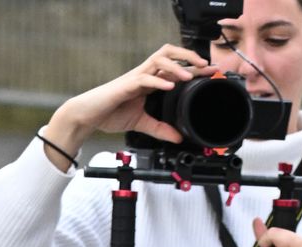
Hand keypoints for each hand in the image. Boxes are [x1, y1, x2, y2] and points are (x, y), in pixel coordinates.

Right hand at [42, 44, 210, 165]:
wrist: (91, 116)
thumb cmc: (112, 113)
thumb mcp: (143, 124)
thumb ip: (161, 130)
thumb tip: (179, 137)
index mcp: (149, 81)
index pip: (174, 69)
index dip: (193, 69)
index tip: (211, 72)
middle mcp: (144, 75)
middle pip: (168, 53)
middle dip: (187, 56)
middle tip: (205, 66)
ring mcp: (135, 77)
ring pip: (158, 60)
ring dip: (176, 67)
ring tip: (190, 76)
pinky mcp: (126, 85)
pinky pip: (144, 79)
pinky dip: (158, 81)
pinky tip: (170, 86)